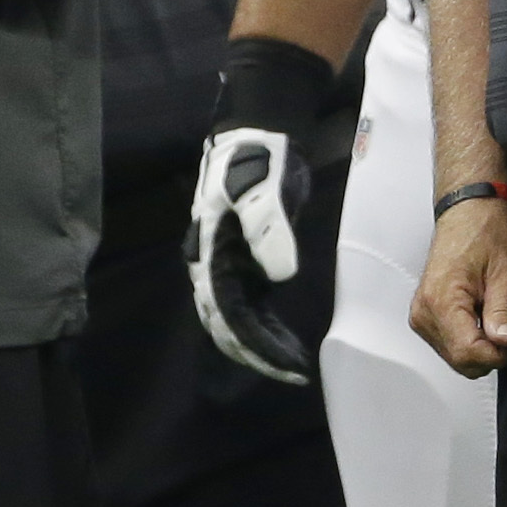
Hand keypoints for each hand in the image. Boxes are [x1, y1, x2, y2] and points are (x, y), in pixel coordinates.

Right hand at [186, 128, 314, 383]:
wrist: (256, 133)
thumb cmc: (257, 158)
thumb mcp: (263, 187)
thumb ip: (268, 228)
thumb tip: (280, 275)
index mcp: (211, 255)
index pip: (230, 315)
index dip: (256, 345)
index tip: (286, 364)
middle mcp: (213, 267)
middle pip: (228, 326)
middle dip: (258, 354)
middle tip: (295, 373)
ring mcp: (228, 264)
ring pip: (237, 319)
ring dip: (262, 344)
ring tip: (294, 364)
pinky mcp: (245, 258)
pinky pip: (250, 304)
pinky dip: (265, 326)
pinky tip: (284, 339)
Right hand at [411, 193, 506, 376]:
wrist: (469, 210)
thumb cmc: (485, 230)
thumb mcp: (506, 270)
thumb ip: (503, 310)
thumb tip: (506, 342)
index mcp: (441, 300)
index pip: (467, 352)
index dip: (497, 354)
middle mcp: (424, 311)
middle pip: (459, 360)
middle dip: (490, 353)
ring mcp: (422, 314)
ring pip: (454, 356)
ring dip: (480, 347)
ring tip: (497, 319)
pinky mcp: (426, 314)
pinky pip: (449, 343)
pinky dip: (470, 338)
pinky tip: (484, 317)